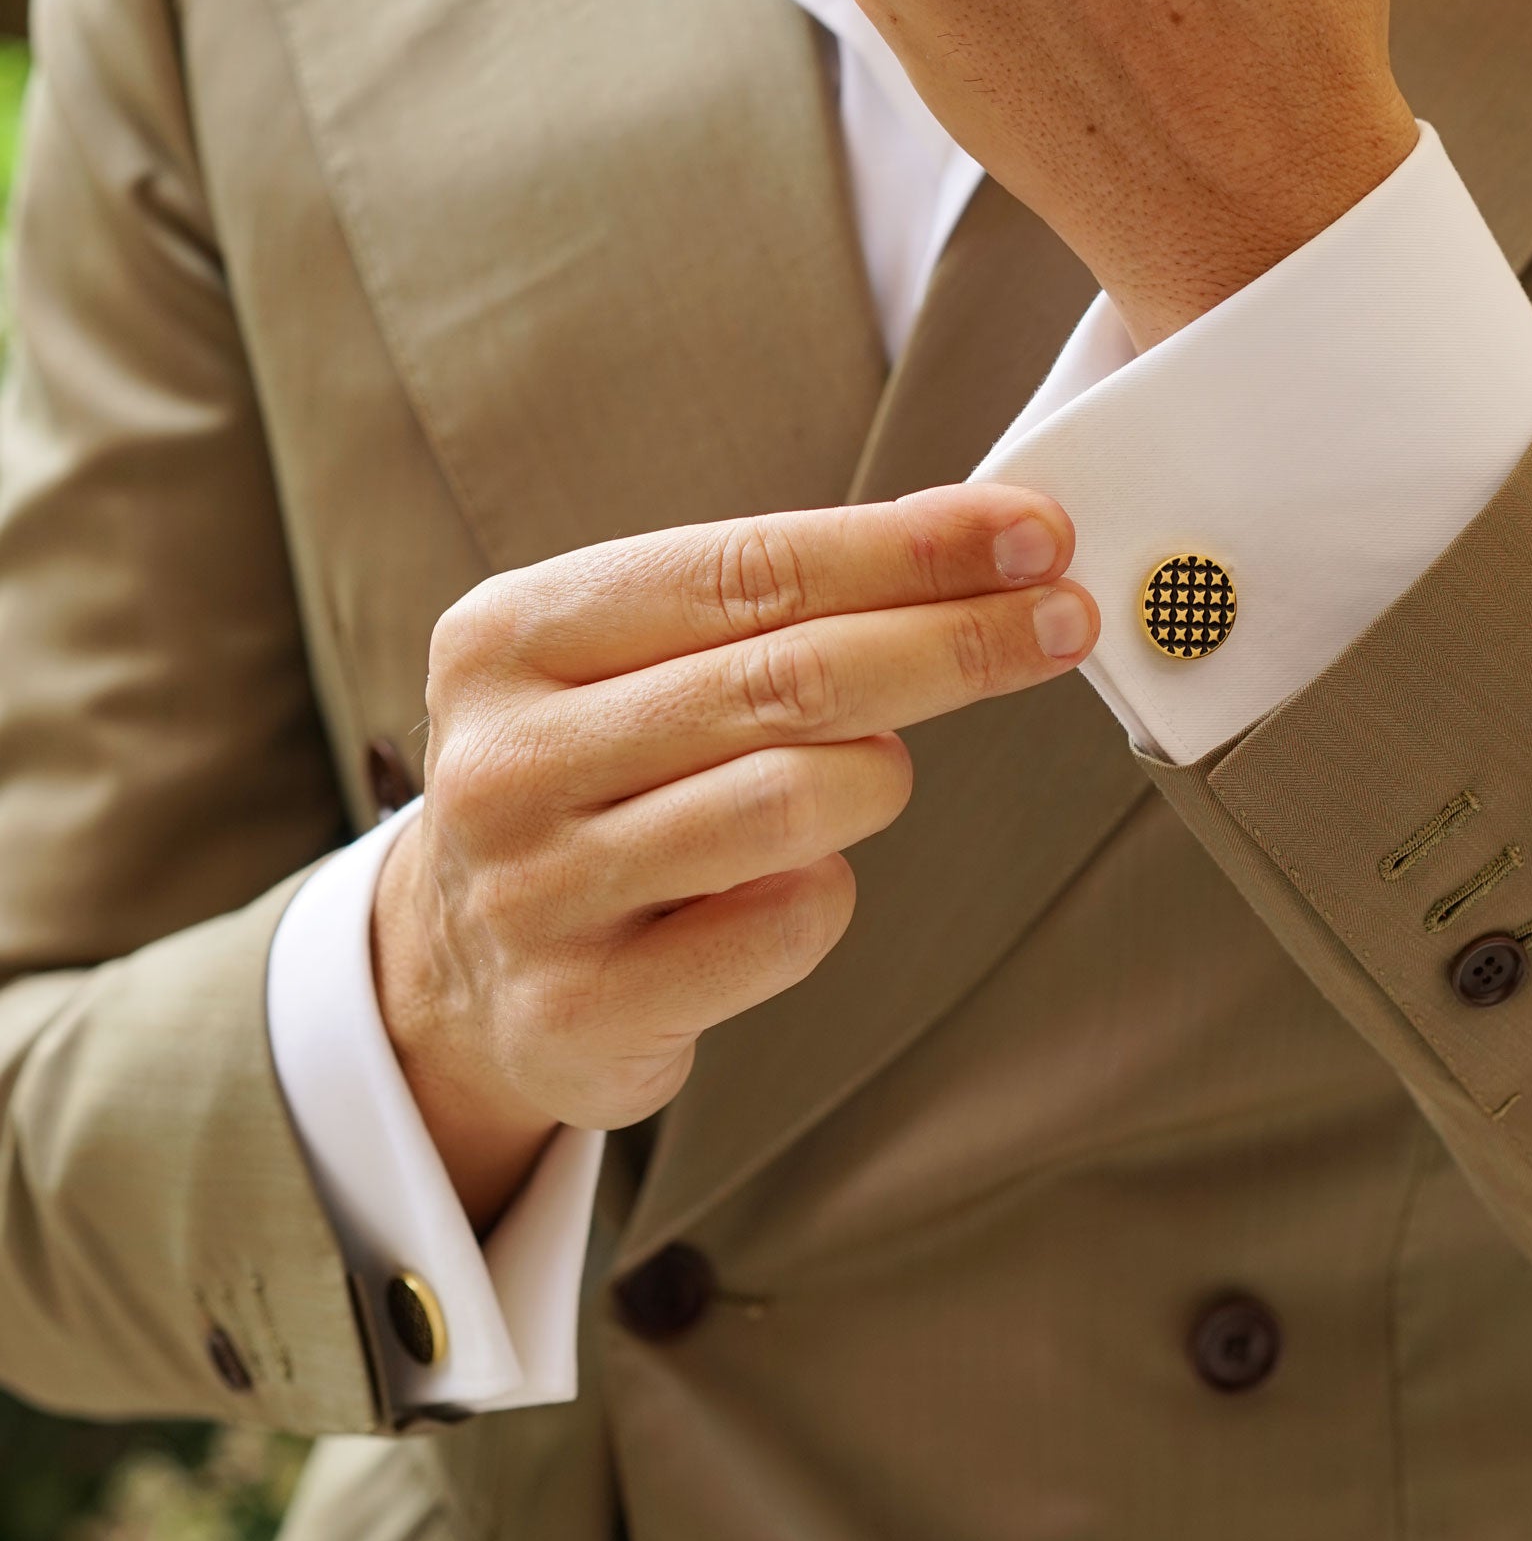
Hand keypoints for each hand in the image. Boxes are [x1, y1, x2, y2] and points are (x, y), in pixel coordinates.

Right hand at [373, 486, 1096, 1227]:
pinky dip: (831, 889)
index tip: (1033, 534)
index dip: (907, 550)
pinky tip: (804, 878)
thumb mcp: (628, 662)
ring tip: (877, 772)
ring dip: (881, 776)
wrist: (460, 967)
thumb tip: (984, 549)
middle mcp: (505, 758)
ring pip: (795, 801)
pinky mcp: (587, 1005)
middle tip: (1063, 622)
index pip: (749, 569)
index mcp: (510, 636)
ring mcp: (537, 890)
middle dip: (953, 641)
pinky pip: (789, 924)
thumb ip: (766, 606)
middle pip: (789, 678)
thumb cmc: (593, 780)